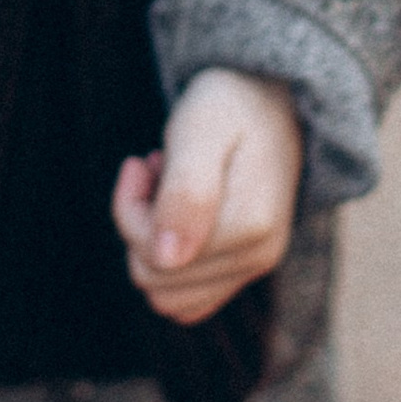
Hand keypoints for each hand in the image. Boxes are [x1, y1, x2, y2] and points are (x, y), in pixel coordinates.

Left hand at [112, 69, 301, 326]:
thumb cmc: (230, 106)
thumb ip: (186, 191)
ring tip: (166, 191)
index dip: (131, 209)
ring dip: (149, 243)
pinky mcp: (241, 270)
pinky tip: (174, 215)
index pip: (155, 256)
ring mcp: (252, 267)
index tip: (140, 162)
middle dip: (138, 223)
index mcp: (250, 225)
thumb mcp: (201, 128)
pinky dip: (168, 263)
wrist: (269, 102)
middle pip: (154, 279)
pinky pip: (185, 300)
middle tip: (154, 171)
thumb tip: (168, 257)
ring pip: (165, 295)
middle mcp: (257, 257)